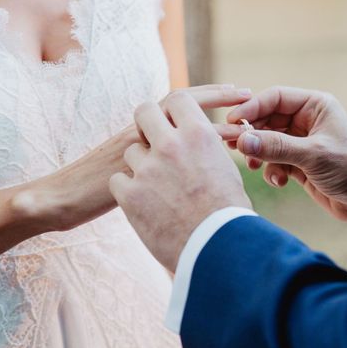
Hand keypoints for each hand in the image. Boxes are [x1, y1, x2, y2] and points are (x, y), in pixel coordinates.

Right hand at [10, 84, 251, 232]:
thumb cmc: (93, 185)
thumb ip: (148, 154)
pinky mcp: (141, 168)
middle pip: (182, 103)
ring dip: (216, 124)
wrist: (64, 199)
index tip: (237, 91)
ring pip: (182, 126)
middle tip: (247, 94)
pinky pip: (178, 158)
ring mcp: (141, 148)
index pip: (177, 101)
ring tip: (246, 121)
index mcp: (140, 126)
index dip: (207, 94)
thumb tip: (169, 153)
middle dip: (217, 96)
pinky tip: (226, 158)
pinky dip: (204, 156)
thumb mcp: (125, 163)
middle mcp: (142, 130)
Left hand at [109, 93, 251, 271]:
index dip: (173, 109)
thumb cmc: (228, 212)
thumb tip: (199, 141)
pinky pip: (118, 180)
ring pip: (131, 151)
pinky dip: (128, 191)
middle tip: (151, 137)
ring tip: (158, 188)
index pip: (178, 99)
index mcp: (199, 135)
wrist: (217, 248)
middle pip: (144, 111)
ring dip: (141, 164)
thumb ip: (206, 148)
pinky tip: (145, 204)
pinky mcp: (130, 194)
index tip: (172, 119)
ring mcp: (148, 168)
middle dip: (146, 122)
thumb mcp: (224, 169)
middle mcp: (171, 144)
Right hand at [226, 87, 346, 227]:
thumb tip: (242, 140)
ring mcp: (302, 142)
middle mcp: (307, 120)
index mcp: (315, 106)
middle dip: (251, 134)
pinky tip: (280, 181)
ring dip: (259, 154)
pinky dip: (272, 170)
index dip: (252, 108)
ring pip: (267, 142)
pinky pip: (274, 161)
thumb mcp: (313, 155)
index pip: (275, 98)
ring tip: (253, 166)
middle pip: (267, 119)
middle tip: (232, 146)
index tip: (232, 121)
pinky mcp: (299, 164)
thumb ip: (277, 147)